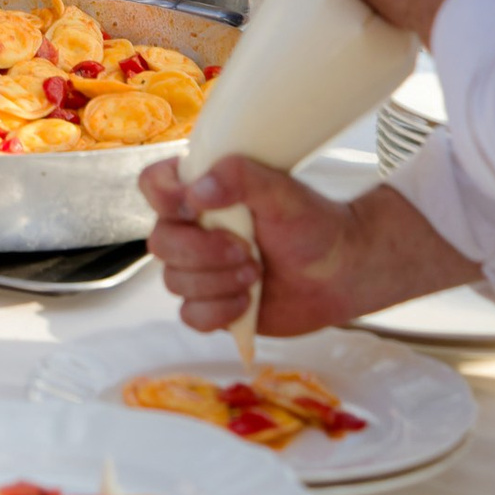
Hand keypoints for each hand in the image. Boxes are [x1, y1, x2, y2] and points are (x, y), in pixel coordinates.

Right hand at [144, 159, 471, 337]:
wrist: (340, 272)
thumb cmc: (312, 223)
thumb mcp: (282, 191)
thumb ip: (240, 177)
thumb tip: (196, 191)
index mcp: (202, 192)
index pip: (154, 185)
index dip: (163, 197)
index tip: (194, 207)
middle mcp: (193, 229)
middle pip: (160, 243)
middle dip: (203, 253)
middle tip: (248, 250)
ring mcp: (200, 269)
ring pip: (174, 283)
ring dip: (218, 283)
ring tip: (257, 274)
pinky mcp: (211, 305)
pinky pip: (190, 317)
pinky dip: (220, 311)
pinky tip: (249, 301)